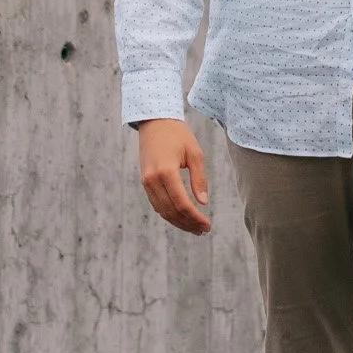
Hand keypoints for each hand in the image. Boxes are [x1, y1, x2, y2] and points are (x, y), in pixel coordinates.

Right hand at [137, 118, 212, 234]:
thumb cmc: (178, 134)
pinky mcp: (145, 182)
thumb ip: (199, 178)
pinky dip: (169, 213)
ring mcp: (146, 182)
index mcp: (166, 171)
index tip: (207, 225)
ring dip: (178, 222)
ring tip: (195, 228)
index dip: (195, 218)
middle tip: (203, 230)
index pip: (182, 203)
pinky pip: (156, 203)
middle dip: (188, 223)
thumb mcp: (194, 153)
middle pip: (171, 211)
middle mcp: (153, 179)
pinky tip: (182, 217)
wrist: (154, 121)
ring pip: (162, 210)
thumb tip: (203, 202)